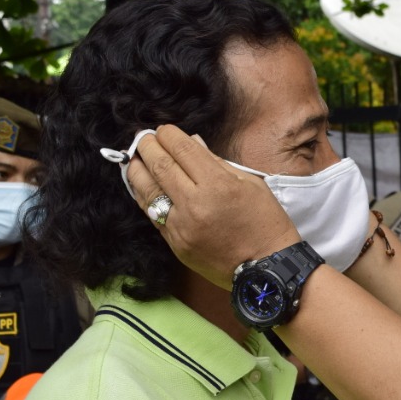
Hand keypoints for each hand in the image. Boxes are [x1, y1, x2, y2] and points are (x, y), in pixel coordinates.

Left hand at [127, 125, 299, 288]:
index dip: (169, 135)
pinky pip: (153, 214)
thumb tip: (192, 144)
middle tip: (144, 137)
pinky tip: (142, 184)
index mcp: (218, 186)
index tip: (164, 129)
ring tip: (134, 158)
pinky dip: (144, 195)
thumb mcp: (252, 185)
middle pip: (161, 166)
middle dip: (148, 147)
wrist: (266, 269)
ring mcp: (181, 226)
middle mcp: (195, 204)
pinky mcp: (175, 243)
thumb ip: (218, 163)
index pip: (183, 150)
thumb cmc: (266, 223)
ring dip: (137, 170)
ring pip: (148, 190)